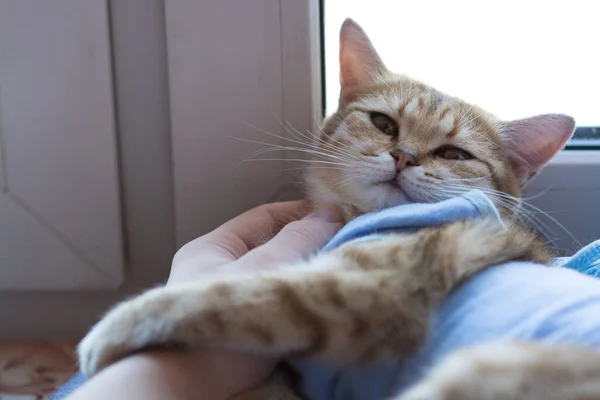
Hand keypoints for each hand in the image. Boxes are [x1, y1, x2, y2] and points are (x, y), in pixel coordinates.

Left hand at [67, 201, 341, 399]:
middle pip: (269, 249)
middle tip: (346, 245)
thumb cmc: (221, 321)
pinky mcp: (239, 335)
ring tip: (338, 273)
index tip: (337, 213)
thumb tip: (329, 213)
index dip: (299, 212)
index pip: (262, 218)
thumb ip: (297, 239)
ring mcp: (225, 307)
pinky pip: (273, 308)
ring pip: (274, 279)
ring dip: (303, 275)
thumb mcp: (263, 270)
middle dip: (306, 246)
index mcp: (210, 249)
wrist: (193, 390)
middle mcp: (215, 274)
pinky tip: (318, 305)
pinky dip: (295, 304)